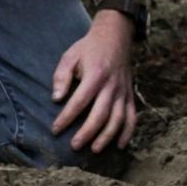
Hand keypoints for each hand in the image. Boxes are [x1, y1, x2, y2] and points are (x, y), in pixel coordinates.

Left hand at [50, 12, 136, 151]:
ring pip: (118, 119)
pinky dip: (127, 132)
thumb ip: (61, 76)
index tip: (55, 129)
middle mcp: (112, 85)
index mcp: (95, 75)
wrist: (115, 36)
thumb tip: (56, 98)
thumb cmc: (88, 48)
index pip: (79, 101)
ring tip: (94, 149)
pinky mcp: (130, 94)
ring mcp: (123, 91)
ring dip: (107, 136)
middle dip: (87, 133)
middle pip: (100, 115)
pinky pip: (132, 116)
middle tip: (74, 146)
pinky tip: (119, 146)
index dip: (66, 117)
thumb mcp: (70, 55)